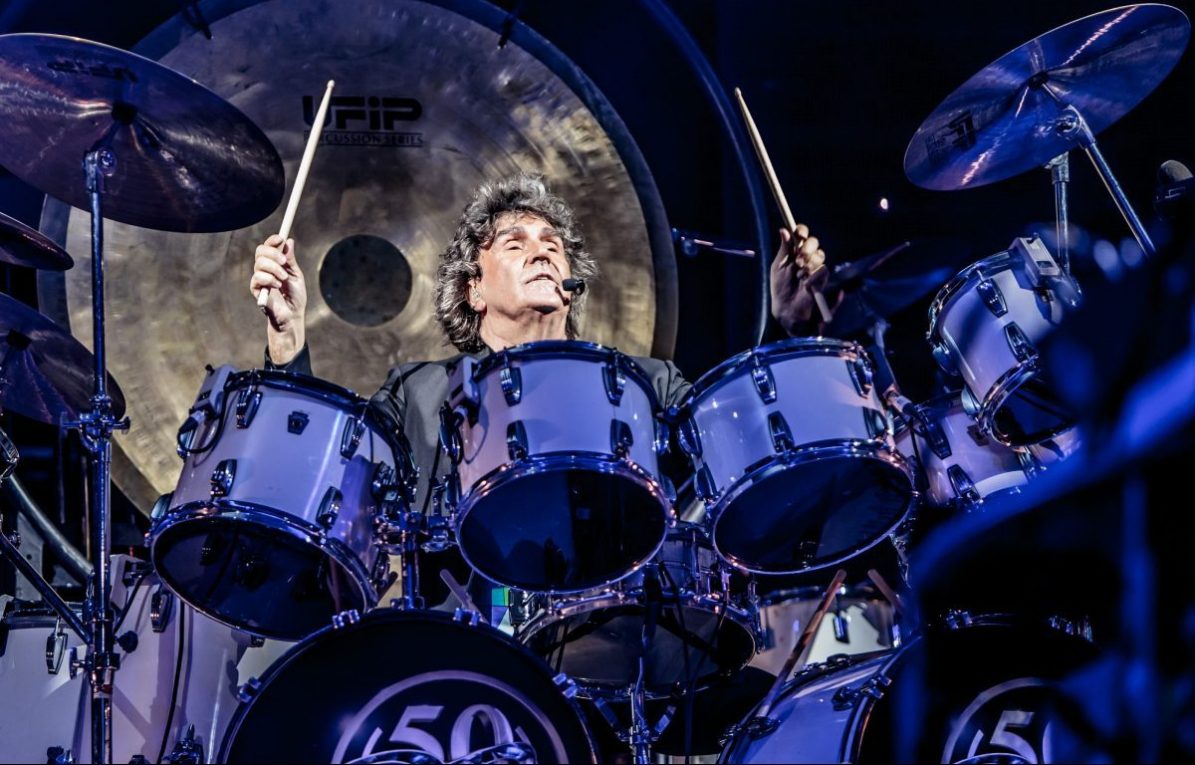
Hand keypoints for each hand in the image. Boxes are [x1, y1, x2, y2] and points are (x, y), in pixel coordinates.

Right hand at [250, 235, 306, 361]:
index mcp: (274, 264)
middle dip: (272, 253)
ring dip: (274, 269)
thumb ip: (290, 260)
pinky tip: (277, 286)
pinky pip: (257, 277)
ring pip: (259, 263)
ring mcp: (259, 279)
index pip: (268, 247)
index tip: (280, 238)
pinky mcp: (255, 289)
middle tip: (283, 262)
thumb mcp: (296, 275)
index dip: (272, 240)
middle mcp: (264, 269)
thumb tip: (288, 241)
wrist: (292, 316)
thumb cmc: (295, 297)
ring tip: (283, 279)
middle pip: (260, 251)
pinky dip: (269, 279)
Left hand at [770, 225, 829, 334]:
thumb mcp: (778, 267)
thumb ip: (783, 250)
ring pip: (820, 255)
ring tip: (799, 274)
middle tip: (799, 258)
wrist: (786, 308)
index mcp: (795, 252)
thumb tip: (783, 230)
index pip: (801, 235)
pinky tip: (805, 283)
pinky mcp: (823, 279)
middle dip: (807, 247)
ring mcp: (816, 268)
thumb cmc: (780, 288)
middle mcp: (807, 257)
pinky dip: (813, 275)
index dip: (802, 231)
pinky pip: (823, 269)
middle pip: (814, 242)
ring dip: (808, 263)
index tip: (799, 234)